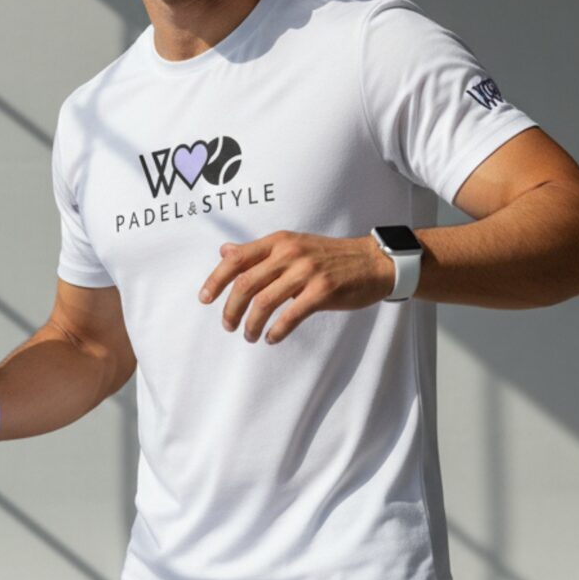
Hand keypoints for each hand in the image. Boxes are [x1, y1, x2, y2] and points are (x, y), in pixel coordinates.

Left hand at [197, 231, 394, 344]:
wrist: (373, 262)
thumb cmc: (329, 256)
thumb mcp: (292, 245)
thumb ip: (258, 252)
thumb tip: (224, 251)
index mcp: (278, 242)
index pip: (235, 259)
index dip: (215, 280)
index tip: (205, 299)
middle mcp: (289, 253)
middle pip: (245, 283)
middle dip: (230, 309)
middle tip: (228, 326)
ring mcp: (306, 271)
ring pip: (264, 302)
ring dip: (251, 324)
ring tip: (249, 336)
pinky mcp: (323, 291)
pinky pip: (290, 315)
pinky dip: (277, 331)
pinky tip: (272, 338)